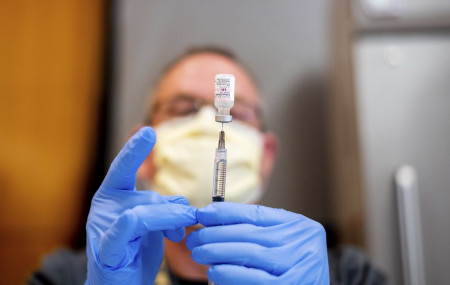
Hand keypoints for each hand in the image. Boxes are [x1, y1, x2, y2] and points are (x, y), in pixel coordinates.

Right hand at [86, 127, 197, 283]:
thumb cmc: (135, 254)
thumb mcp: (153, 226)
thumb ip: (164, 209)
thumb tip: (185, 205)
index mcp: (113, 197)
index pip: (122, 168)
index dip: (134, 150)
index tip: (148, 131)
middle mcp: (105, 208)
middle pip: (148, 195)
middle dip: (173, 209)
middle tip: (187, 222)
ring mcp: (102, 228)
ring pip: (144, 209)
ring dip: (170, 219)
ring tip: (181, 232)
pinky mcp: (107, 250)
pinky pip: (128, 227)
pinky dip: (148, 222)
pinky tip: (168, 231)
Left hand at [186, 202, 328, 284]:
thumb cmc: (292, 271)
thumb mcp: (281, 245)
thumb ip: (256, 234)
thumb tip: (214, 223)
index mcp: (299, 226)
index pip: (256, 213)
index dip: (225, 212)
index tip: (202, 213)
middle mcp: (303, 241)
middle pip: (249, 232)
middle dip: (215, 234)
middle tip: (194, 239)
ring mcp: (299, 264)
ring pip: (249, 253)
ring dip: (217, 252)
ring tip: (199, 254)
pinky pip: (254, 278)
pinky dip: (230, 274)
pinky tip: (214, 272)